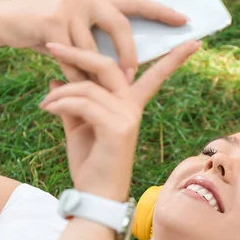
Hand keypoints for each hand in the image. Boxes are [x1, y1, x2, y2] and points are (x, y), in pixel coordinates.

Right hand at [0, 0, 187, 82]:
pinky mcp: (53, 21)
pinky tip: (71, 88)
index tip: (184, 20)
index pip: (135, 3)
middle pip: (121, 27)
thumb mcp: (76, 30)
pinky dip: (74, 77)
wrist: (3, 21)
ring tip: (95, 91)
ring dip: (95, 74)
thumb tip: (128, 62)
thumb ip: (99, 38)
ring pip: (94, 50)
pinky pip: (73, 59)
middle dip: (128, 55)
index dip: (160, 11)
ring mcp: (71, 5)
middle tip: (131, 77)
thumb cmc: (45, 31)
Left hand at [38, 40, 201, 200]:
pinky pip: (84, 104)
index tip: (195, 42)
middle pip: (108, 65)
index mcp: (130, 106)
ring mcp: (128, 117)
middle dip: (78, 53)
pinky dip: (61, 103)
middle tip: (52, 46)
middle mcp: (134, 108)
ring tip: (44, 103)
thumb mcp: (78, 127)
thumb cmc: (90, 163)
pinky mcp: (118, 128)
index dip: (174, 58)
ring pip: (88, 87)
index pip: (155, 75)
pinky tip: (47, 109)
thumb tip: (55, 79)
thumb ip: (71, 102)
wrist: (94, 197)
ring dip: (60, 92)